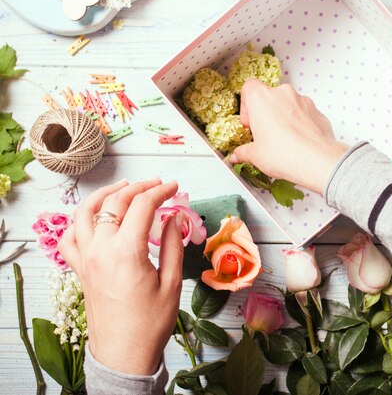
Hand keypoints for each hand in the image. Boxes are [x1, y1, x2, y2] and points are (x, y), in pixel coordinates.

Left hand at [58, 179, 183, 375]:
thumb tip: (173, 218)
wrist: (123, 353)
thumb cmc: (150, 323)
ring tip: (123, 187)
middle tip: (157, 185)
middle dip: (139, 188)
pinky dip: (79, 220)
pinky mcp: (80, 269)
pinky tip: (93, 217)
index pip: (143, 206)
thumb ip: (171, 245)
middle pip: (115, 202)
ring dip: (105, 194)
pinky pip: (70, 237)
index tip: (175, 187)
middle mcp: (101, 249)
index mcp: (126, 252)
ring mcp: (86, 258)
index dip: (161, 191)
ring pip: (85, 212)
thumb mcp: (171, 283)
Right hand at [229, 79, 348, 193]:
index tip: (249, 122)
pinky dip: (299, 122)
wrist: (316, 161)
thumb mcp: (255, 155)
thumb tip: (239, 155)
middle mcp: (282, 94)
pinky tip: (297, 141)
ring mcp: (302, 100)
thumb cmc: (285, 153)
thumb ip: (244, 152)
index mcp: (261, 98)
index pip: (248, 87)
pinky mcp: (316, 110)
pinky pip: (303, 112)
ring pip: (287, 104)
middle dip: (265, 113)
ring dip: (283, 117)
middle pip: (268, 96)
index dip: (246, 105)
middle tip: (263, 133)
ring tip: (281, 139)